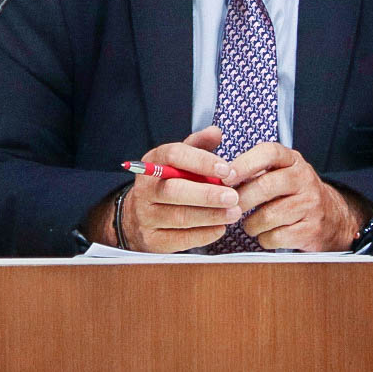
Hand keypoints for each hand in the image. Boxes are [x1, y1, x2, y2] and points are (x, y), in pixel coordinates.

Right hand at [85, 125, 240, 252]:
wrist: (137, 217)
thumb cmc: (169, 183)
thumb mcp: (179, 161)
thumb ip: (198, 145)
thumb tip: (216, 132)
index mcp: (152, 163)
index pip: (174, 156)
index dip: (201, 162)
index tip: (227, 170)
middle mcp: (144, 189)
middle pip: (174, 190)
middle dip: (207, 194)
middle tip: (234, 196)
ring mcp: (145, 216)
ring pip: (179, 217)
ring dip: (210, 215)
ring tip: (234, 213)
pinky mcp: (151, 239)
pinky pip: (179, 239)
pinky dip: (203, 234)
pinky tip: (220, 228)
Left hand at [229, 141, 372, 250]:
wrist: (332, 217)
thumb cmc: (293, 193)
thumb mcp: (280, 172)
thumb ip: (253, 169)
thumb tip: (217, 175)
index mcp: (292, 160)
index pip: (268, 153)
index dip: (244, 164)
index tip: (225, 177)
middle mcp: (303, 178)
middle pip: (264, 186)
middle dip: (241, 200)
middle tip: (230, 207)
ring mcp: (310, 204)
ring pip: (268, 216)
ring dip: (251, 224)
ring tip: (250, 224)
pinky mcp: (311, 229)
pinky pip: (276, 237)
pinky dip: (264, 239)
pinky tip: (266, 234)